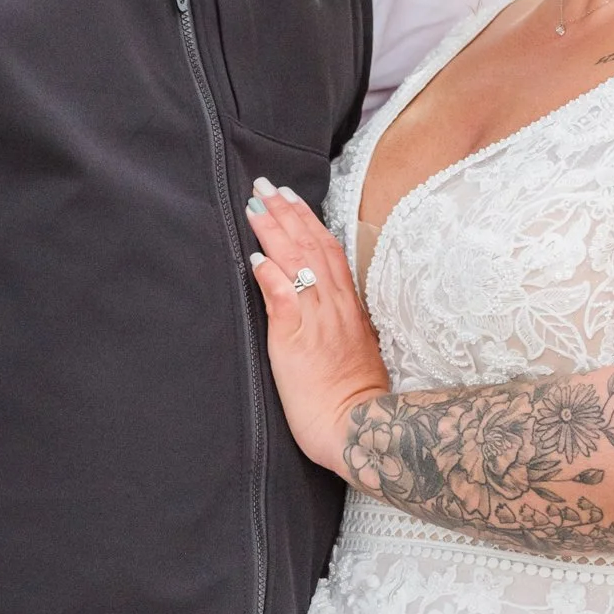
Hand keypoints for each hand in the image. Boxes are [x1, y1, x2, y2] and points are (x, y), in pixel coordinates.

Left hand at [245, 178, 388, 473]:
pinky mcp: (299, 340)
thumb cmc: (352, 398)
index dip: (307, 221)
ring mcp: (318, 321)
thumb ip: (337, 320)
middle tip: (265, 185)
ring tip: (256, 206)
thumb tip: (318, 297)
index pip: (328, 251)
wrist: (358, 428)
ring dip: (276, 231)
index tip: (290, 197)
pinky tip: (255, 256)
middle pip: (311, 247)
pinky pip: (285, 299)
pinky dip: (271, 275)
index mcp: (348, 307)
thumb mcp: (352, 349)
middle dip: (287, 213)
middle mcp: (335, 307)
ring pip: (298, 264)